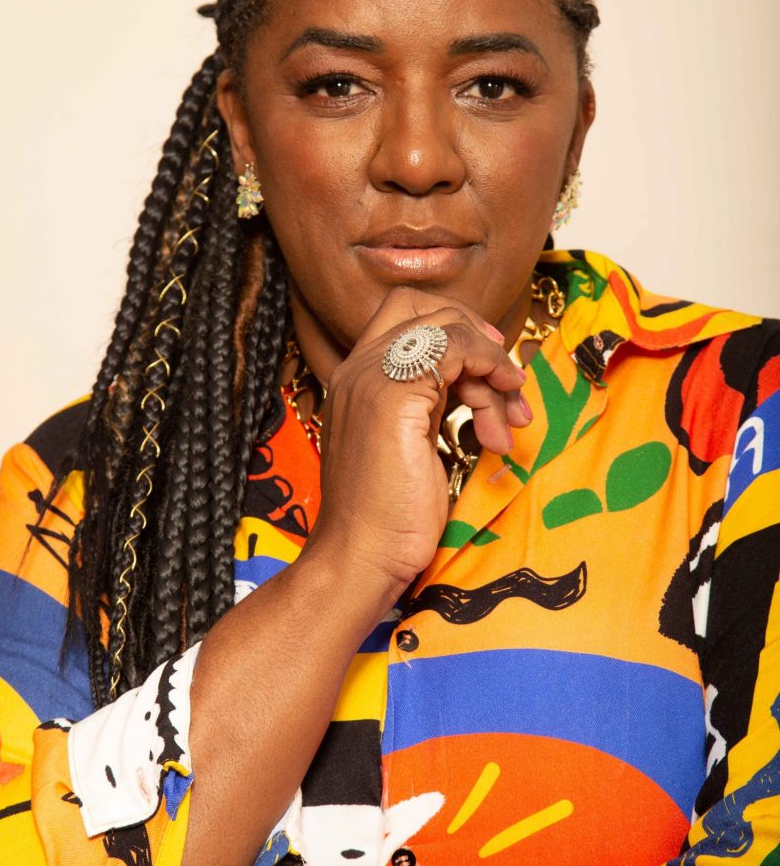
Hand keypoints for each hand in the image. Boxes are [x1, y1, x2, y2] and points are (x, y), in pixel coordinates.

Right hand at [308, 287, 529, 596]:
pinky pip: (455, 348)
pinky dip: (489, 371)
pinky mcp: (394, 395)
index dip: (456, 329)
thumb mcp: (414, 446)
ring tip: (508, 424)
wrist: (360, 558)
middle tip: (507, 381)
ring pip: (446, 327)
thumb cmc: (389, 517)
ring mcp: (372, 377)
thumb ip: (432, 408)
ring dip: (492, 367)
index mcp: (357, 378)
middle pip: (423, 306)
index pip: (405, 315)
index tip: (491, 371)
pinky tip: (499, 421)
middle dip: (477, 335)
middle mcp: (358, 367)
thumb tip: (476, 388)